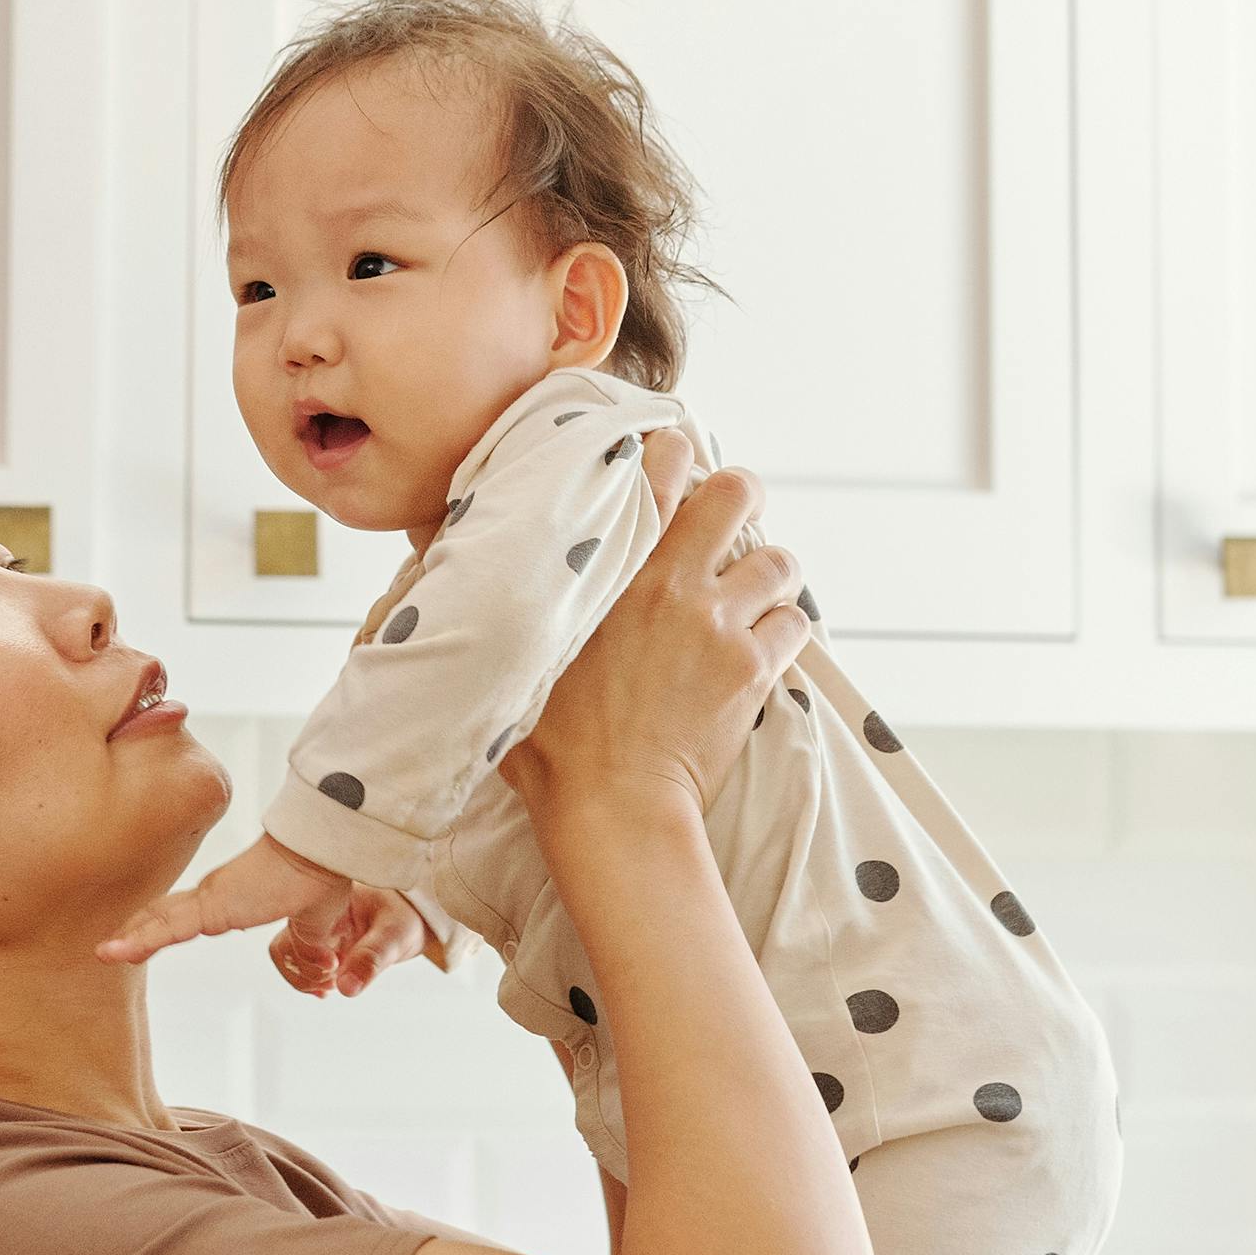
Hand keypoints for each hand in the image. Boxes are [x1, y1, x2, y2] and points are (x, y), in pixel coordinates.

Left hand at [104, 832, 350, 966]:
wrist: (322, 856)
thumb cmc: (321, 877)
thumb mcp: (314, 926)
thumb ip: (308, 948)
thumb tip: (323, 969)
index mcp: (232, 897)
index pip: (187, 913)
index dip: (163, 924)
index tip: (141, 936)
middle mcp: (214, 895)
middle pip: (165, 913)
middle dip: (137, 928)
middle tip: (110, 945)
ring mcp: (209, 899)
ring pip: (159, 919)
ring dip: (131, 936)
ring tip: (103, 952)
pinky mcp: (211, 906)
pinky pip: (167, 928)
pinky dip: (139, 940)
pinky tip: (113, 952)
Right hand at [272, 880, 432, 998]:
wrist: (413, 915)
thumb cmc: (405, 916)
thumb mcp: (394, 936)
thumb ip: (371, 960)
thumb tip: (346, 989)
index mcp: (326, 902)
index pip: (295, 930)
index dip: (308, 956)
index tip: (335, 967)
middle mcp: (314, 916)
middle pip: (282, 946)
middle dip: (301, 971)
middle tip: (331, 981)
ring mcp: (314, 931)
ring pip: (286, 957)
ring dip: (302, 978)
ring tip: (331, 986)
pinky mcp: (318, 946)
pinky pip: (298, 964)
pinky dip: (307, 981)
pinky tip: (329, 988)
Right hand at [505, 463, 806, 821]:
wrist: (611, 803)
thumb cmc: (552, 740)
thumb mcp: (522, 654)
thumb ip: (517, 600)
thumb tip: (460, 561)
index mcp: (614, 569)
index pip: (655, 472)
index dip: (670, 451)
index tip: (672, 453)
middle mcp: (674, 584)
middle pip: (736, 493)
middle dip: (740, 497)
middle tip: (731, 515)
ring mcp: (721, 624)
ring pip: (779, 562)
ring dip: (768, 576)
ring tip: (750, 595)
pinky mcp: (754, 669)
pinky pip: (795, 624)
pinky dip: (783, 630)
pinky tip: (761, 648)